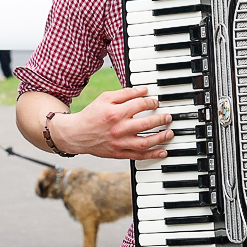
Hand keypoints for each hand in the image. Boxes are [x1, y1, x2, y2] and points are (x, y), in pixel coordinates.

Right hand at [53, 86, 171, 159]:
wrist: (77, 134)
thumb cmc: (92, 114)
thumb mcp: (105, 98)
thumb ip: (124, 93)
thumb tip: (142, 90)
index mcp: (115, 112)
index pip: (139, 105)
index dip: (150, 102)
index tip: (155, 102)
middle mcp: (119, 128)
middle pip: (145, 124)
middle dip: (160, 119)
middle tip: (168, 117)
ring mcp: (119, 143)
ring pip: (145, 142)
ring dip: (160, 138)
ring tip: (169, 133)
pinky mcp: (119, 154)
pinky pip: (139, 156)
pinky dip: (152, 155)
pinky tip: (163, 151)